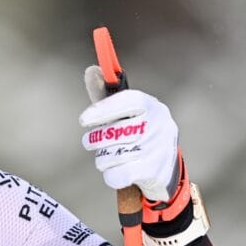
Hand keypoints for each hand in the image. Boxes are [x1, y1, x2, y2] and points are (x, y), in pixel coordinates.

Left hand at [79, 66, 178, 201]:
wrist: (163, 169)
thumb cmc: (136, 134)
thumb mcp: (123, 113)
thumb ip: (104, 95)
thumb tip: (91, 70)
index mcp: (152, 106)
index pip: (129, 101)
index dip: (103, 109)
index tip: (83, 119)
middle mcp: (159, 125)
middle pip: (112, 132)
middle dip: (96, 140)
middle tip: (93, 142)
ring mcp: (157, 149)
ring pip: (110, 156)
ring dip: (102, 159)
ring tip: (111, 156)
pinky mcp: (153, 172)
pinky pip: (115, 175)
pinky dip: (110, 175)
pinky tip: (117, 171)